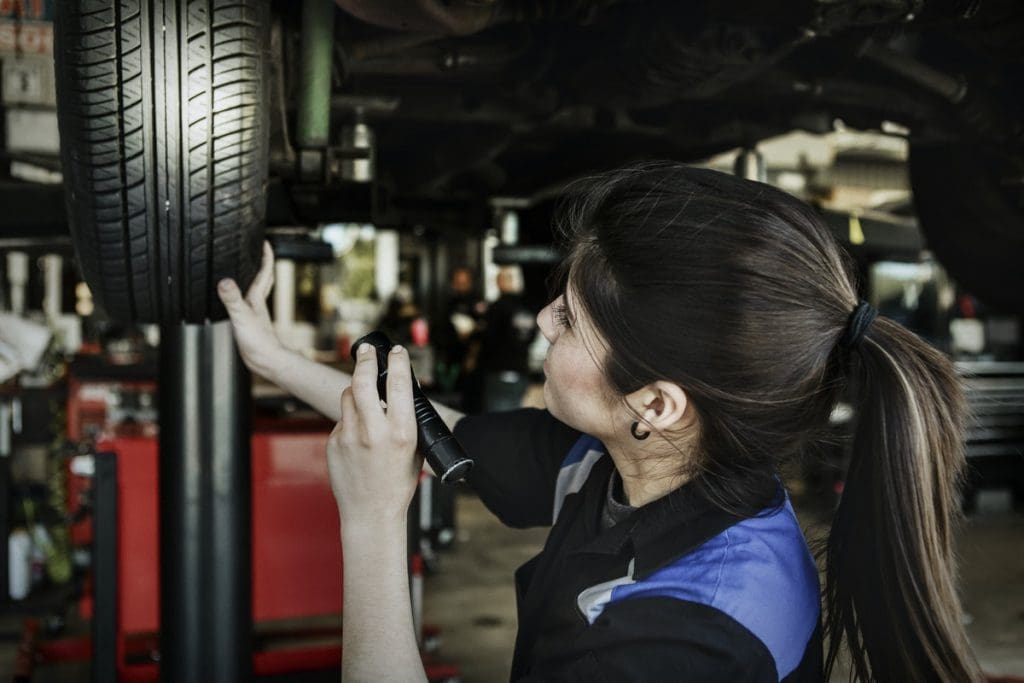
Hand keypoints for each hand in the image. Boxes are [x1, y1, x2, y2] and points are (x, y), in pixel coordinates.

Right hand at [217, 242, 282, 377]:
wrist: (267, 362)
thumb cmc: (259, 341)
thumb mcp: (242, 317)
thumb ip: (233, 299)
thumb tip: (224, 281)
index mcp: (257, 298)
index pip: (264, 271)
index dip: (265, 255)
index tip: (264, 241)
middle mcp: (257, 303)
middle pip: (263, 279)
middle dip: (262, 264)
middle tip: (258, 251)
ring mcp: (254, 313)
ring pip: (256, 291)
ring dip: (253, 279)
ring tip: (245, 270)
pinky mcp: (249, 324)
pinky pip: (246, 305)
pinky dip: (242, 298)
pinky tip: (235, 301)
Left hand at [328, 343, 421, 526]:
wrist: (371, 513)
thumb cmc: (397, 484)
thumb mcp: (414, 450)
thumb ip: (406, 421)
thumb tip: (399, 395)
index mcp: (400, 432)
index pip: (398, 384)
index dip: (397, 361)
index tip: (396, 350)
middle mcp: (373, 432)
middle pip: (363, 381)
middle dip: (366, 359)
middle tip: (367, 350)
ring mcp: (350, 437)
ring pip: (348, 395)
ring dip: (357, 388)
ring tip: (365, 393)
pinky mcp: (334, 443)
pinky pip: (342, 419)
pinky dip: (351, 418)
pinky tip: (359, 434)